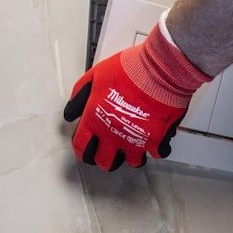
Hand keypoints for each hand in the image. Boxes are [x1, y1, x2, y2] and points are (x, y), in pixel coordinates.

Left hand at [63, 19, 211, 170]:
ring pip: (132, 162)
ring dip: (132, 156)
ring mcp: (136, 140)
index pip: (81, 147)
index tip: (86, 151)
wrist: (161, 70)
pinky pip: (158, 153)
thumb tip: (71, 112)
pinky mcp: (157, 140)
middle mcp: (113, 135)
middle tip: (110, 153)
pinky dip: (158, 149)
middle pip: (104, 162)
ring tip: (134, 147)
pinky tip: (157, 141)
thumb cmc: (130, 70)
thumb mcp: (96, 75)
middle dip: (105, 159)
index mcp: (96, 120)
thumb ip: (80, 95)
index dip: (82, 151)